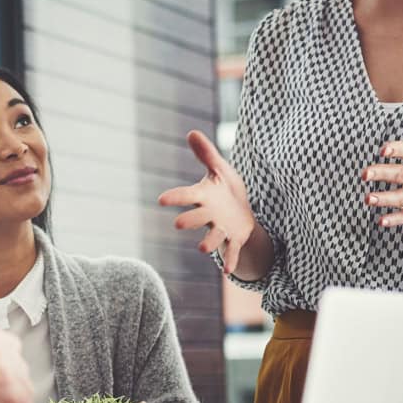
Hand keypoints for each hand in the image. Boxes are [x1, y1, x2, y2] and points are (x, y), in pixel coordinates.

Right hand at [158, 130, 257, 276]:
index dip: (175, 197)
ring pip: (214, 237)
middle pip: (197, 218)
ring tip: (203, 248)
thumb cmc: (225, 189)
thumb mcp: (219, 169)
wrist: (242, 212)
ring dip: (209, 242)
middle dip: (190, 221)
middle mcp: (209, 214)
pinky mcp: (235, 238)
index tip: (161, 200)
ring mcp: (222, 228)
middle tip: (178, 224)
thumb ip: (206, 153)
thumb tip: (191, 132)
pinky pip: (232, 250)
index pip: (187, 196)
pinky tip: (228, 271)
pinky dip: (230, 260)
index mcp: (204, 197)